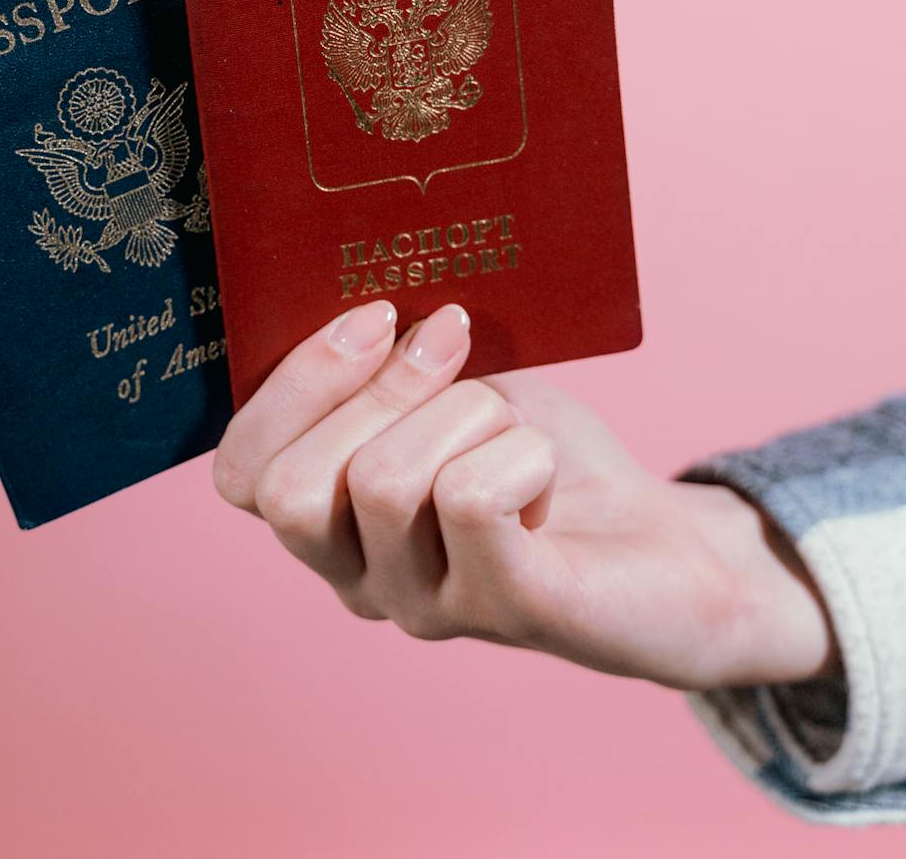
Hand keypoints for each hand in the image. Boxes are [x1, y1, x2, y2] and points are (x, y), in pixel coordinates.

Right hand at [212, 300, 836, 690]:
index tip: (375, 315)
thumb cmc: (538, 452)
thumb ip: (387, 357)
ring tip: (510, 423)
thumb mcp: (449, 384)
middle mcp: (361, 580)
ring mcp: (429, 606)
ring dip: (462, 413)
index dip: (293, 388)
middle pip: (293, 490)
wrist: (664, 542)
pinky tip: (542, 467)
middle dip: (375, 390)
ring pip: (383, 484)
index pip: (241, 477)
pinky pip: (469, 501)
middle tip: (449, 342)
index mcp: (329, 521)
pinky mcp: (510, 612)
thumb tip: (361, 294)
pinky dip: (517, 449)